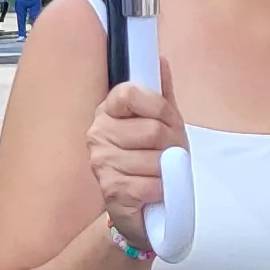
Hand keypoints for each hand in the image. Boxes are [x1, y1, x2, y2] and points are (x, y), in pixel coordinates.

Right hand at [85, 78, 187, 256]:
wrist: (145, 209)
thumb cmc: (152, 161)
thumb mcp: (163, 123)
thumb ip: (161, 93)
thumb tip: (161, 61)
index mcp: (108, 111)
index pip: (130, 92)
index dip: (158, 107)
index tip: (167, 120)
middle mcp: (98, 134)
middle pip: (151, 129)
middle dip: (171, 144)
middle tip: (170, 154)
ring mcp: (101, 163)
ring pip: (155, 159)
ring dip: (168, 170)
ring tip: (163, 174)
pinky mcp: (111, 190)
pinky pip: (151, 184)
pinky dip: (163, 190)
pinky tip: (156, 192)